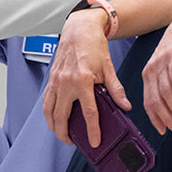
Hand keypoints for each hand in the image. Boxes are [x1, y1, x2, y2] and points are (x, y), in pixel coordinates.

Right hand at [43, 9, 129, 145]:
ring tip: (61, 134)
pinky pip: (46, 101)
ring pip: (49, 111)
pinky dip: (48, 113)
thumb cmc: (93, 45)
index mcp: (82, 80)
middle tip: (72, 142)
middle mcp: (66, 82)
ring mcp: (56, 81)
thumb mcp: (108, 68)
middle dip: (65, 133)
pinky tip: (54, 118)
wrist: (78, 29)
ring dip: (53, 125)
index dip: (92, 130)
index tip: (94, 142)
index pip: (88, 112)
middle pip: (61, 116)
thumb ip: (116, 89)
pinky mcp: (51, 79)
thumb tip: (125, 106)